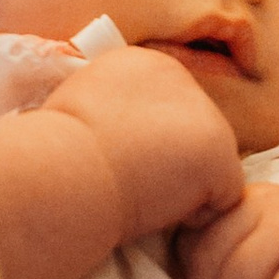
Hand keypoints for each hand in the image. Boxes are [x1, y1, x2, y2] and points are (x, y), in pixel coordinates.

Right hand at [42, 42, 242, 237]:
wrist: (65, 167)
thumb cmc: (55, 153)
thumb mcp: (76, 108)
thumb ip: (113, 109)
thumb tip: (122, 133)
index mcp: (141, 64)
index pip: (165, 111)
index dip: (145, 145)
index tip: (114, 160)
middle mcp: (180, 76)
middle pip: (193, 134)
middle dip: (170, 163)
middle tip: (128, 179)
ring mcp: (206, 112)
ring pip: (211, 165)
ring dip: (183, 188)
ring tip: (139, 189)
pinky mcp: (220, 149)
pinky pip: (223, 197)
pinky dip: (195, 214)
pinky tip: (157, 203)